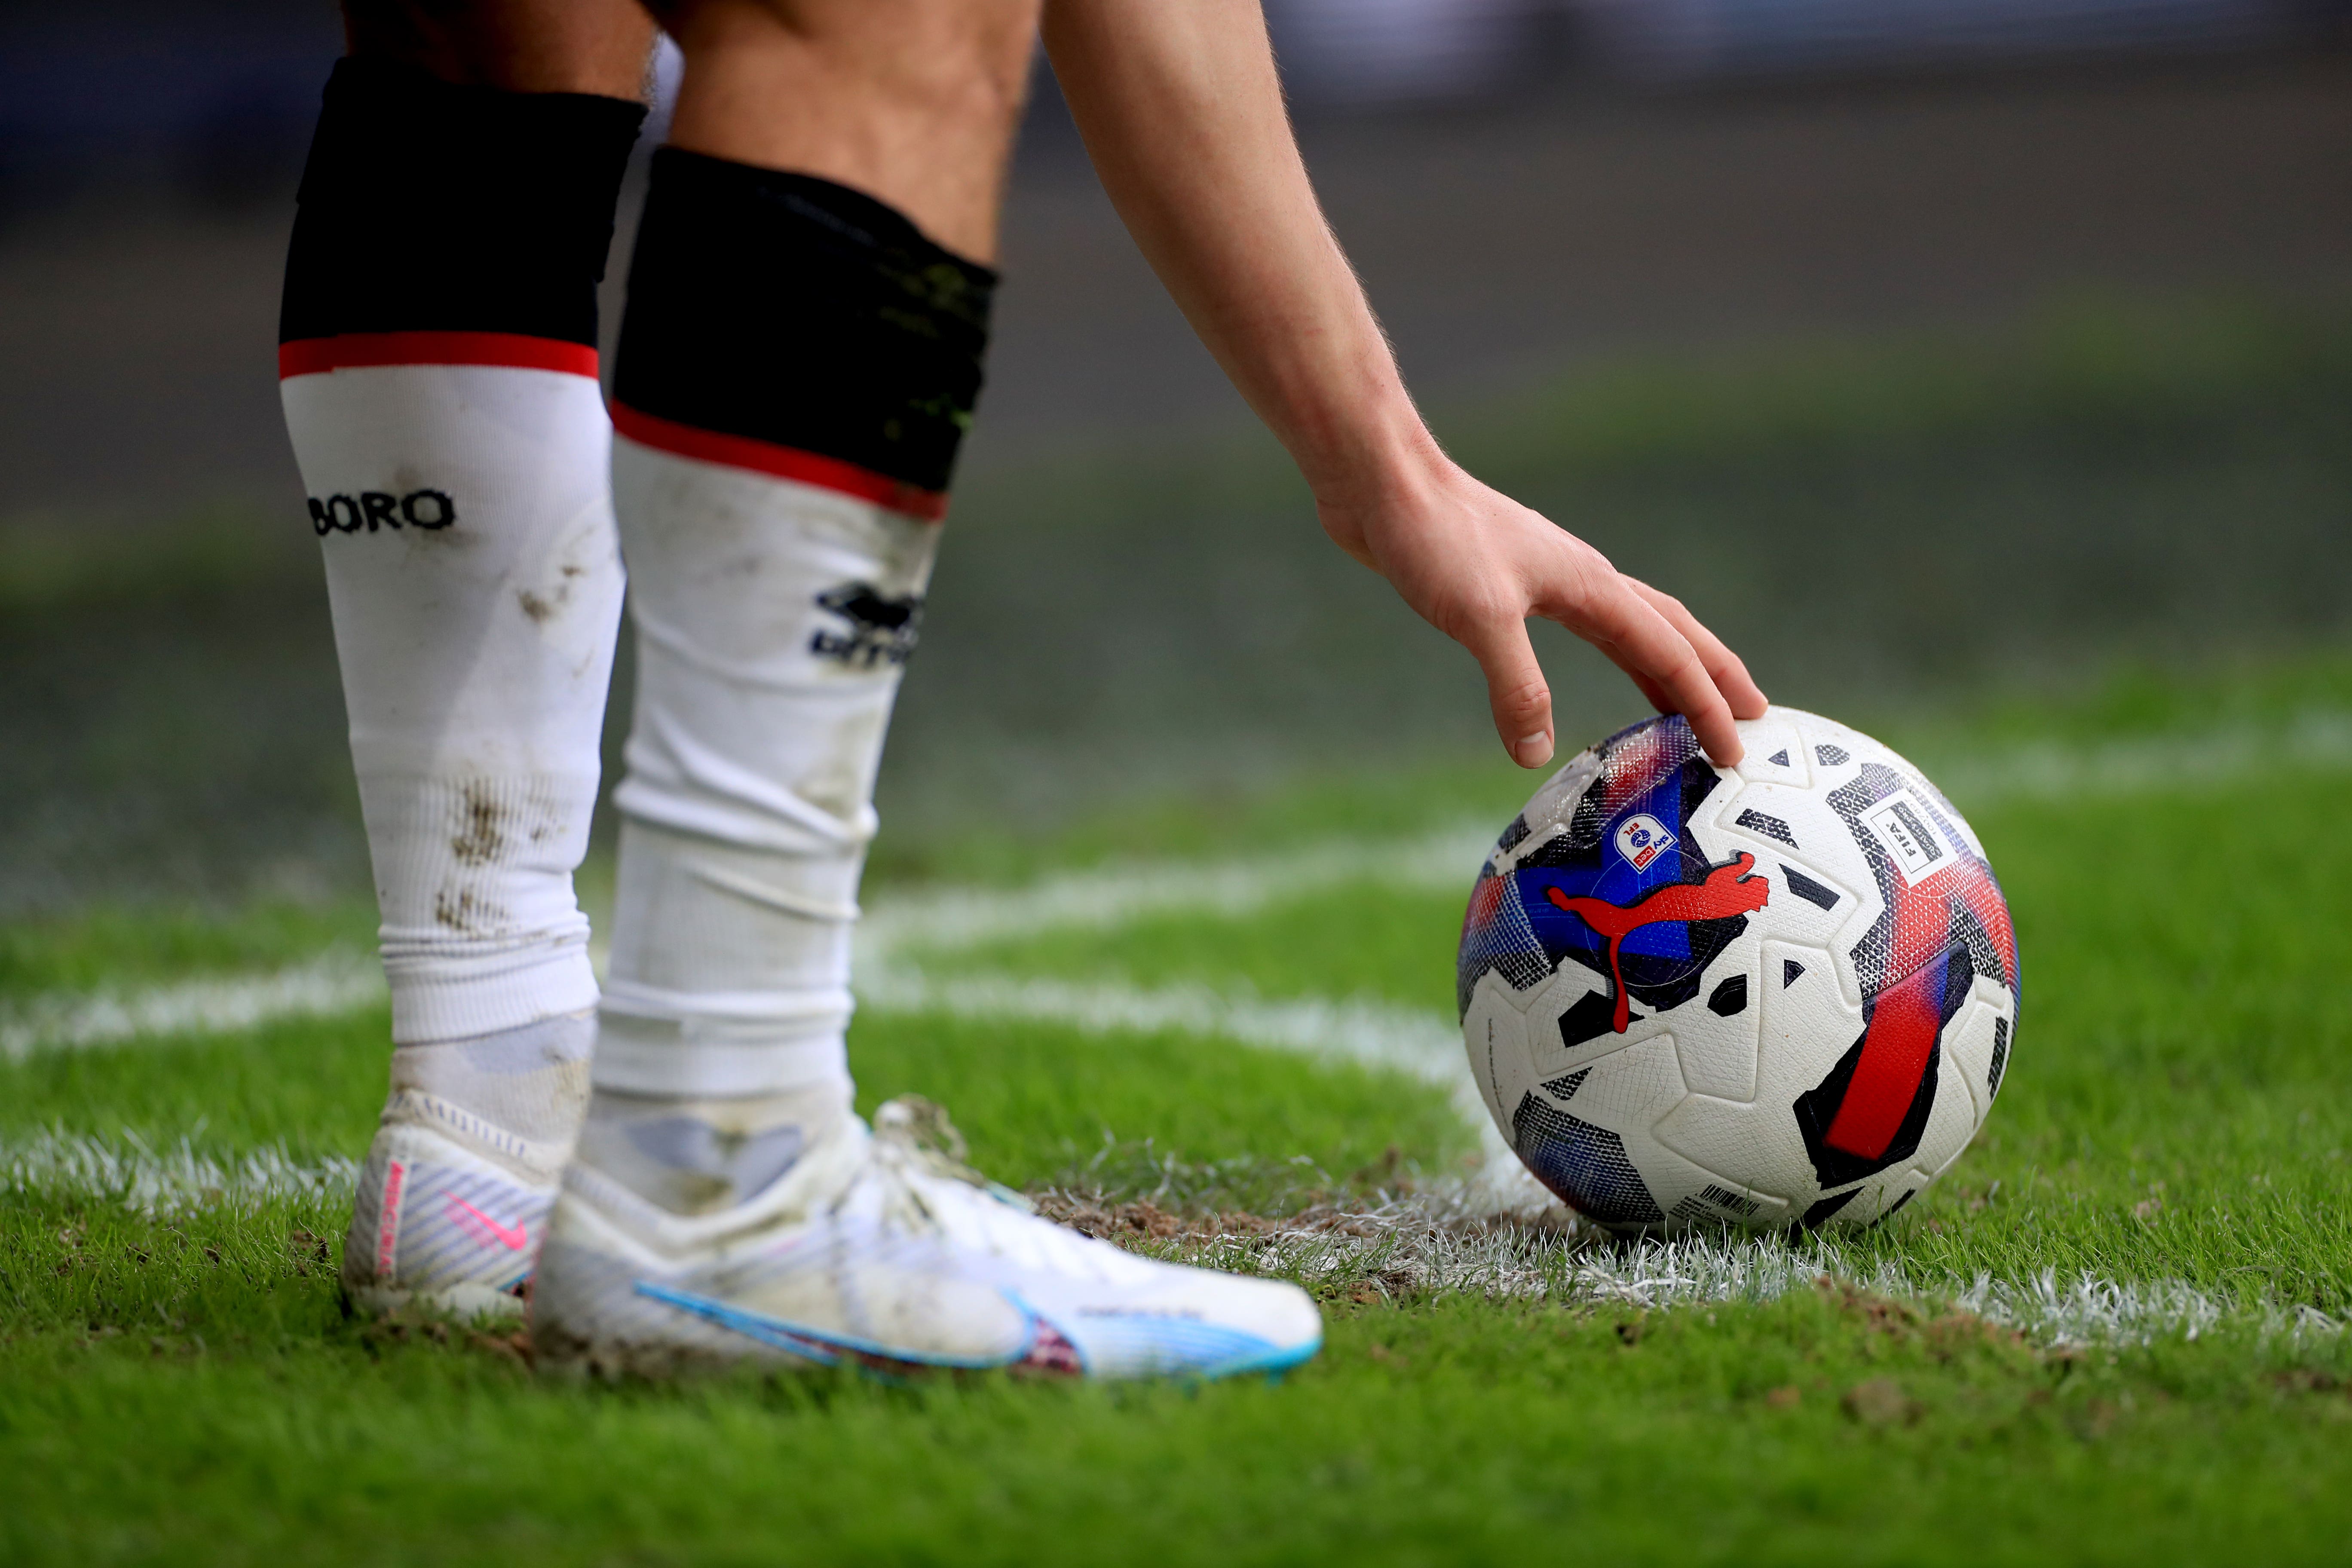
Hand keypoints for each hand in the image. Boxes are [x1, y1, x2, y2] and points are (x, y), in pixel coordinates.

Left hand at [1318, 452, 1767, 768]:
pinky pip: (1587, 630)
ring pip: (1631, 629)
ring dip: (1666, 668)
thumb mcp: (1480, 617)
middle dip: (1712, 678)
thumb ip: (1517, 686)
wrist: (1383, 484)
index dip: (1705, 705)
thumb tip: (1535, 753)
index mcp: (1591, 586)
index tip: (1735, 751)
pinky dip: (1613, 656)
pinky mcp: (1515, 585)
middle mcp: (1584, 580)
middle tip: (1752, 718)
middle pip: (1671, 632)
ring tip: (1687, 708)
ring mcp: (1551, 579)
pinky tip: (1599, 672)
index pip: (1669, 655)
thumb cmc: (1432, 536)